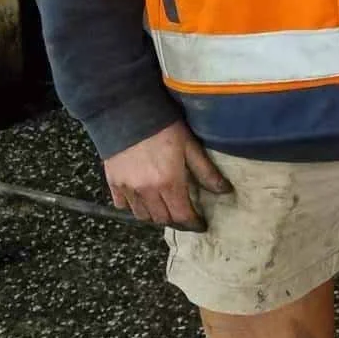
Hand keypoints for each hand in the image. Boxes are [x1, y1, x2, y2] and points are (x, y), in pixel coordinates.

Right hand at [103, 121, 231, 231]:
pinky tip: (142, 199)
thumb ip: (206, 172)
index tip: (201, 225)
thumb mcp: (191, 147)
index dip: (193, 223)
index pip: (182, 215)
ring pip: (142, 215)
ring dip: (155, 215)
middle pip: (162, 218)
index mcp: (168, 183)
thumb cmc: (164, 127)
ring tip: (165, 207)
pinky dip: (134, 206)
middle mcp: (146, 190)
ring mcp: (127, 188)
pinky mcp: (113, 182)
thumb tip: (225, 190)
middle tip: (185, 216)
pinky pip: (123, 204)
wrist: (128, 112)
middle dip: (176, 221)